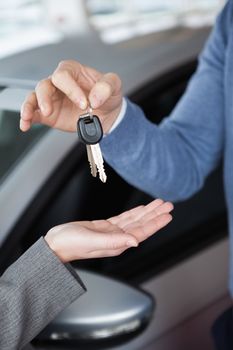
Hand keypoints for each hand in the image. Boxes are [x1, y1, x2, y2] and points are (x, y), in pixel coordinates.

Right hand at [20, 60, 122, 133]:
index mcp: (72, 71)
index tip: (84, 103)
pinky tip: (25, 125)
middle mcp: (59, 84)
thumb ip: (106, 86)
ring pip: (34, 97)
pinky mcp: (49, 114)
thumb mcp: (114, 86)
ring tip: (30, 116)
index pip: (63, 76)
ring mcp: (52, 99)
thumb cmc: (107, 96)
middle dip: (45, 98)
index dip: (71, 89)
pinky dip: (28, 118)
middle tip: (52, 111)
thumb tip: (95, 98)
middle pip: (44, 85)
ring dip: (31, 106)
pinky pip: (34, 113)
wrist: (106, 114)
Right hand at [45, 199, 172, 262]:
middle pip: (141, 225)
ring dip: (147, 212)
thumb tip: (135, 242)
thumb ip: (114, 241)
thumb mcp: (92, 241)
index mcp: (117, 244)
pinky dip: (134, 212)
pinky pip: (124, 218)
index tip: (167, 214)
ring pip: (134, 220)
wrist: (56, 244)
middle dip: (155, 214)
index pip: (142, 232)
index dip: (156, 223)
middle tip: (168, 204)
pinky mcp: (105, 227)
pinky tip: (140, 209)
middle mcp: (118, 239)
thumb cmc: (70, 244)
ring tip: (158, 204)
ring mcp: (112, 233)